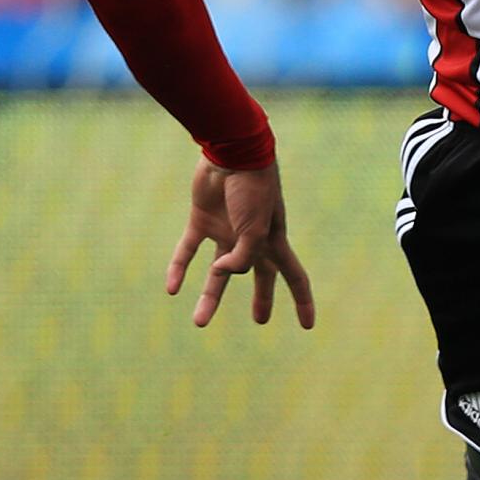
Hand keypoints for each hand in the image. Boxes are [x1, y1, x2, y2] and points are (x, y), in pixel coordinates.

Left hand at [167, 157, 314, 329]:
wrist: (232, 154)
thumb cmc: (253, 189)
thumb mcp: (255, 229)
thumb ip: (242, 258)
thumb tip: (221, 274)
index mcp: (274, 241)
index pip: (294, 277)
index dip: (302, 302)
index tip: (308, 326)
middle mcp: (251, 239)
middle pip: (258, 275)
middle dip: (261, 297)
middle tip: (260, 320)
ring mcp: (226, 231)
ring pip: (217, 273)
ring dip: (210, 298)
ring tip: (199, 322)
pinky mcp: (201, 221)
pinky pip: (188, 251)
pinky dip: (179, 269)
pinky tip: (172, 289)